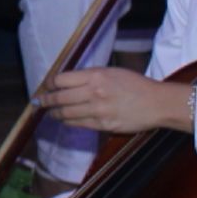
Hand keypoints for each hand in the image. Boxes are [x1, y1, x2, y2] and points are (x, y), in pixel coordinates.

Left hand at [44, 66, 191, 132]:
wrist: (157, 103)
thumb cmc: (135, 85)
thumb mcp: (111, 72)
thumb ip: (89, 76)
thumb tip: (66, 82)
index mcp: (95, 75)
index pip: (61, 79)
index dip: (49, 84)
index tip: (46, 87)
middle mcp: (94, 92)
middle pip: (59, 97)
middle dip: (45, 101)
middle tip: (39, 102)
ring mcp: (98, 110)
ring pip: (65, 113)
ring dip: (54, 113)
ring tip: (50, 113)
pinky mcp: (104, 125)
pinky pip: (78, 124)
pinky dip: (68, 122)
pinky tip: (64, 120)